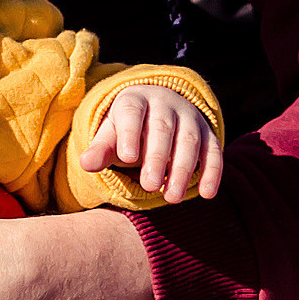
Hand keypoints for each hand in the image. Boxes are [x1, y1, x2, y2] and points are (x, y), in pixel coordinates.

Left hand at [80, 84, 222, 202]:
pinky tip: (207, 194)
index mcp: (134, 100)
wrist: (157, 111)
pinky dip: (213, 171)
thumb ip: (100, 150)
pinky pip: (213, 150)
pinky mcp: (208, 133)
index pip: (132, 113)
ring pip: (189, 140)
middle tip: (149, 186)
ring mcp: (189, 117)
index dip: (130, 134)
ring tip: (172, 198)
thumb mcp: (110, 136)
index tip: (127, 158)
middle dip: (157, 157)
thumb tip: (85, 164)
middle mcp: (164, 104)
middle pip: (162, 128)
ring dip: (183, 169)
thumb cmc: (127, 130)